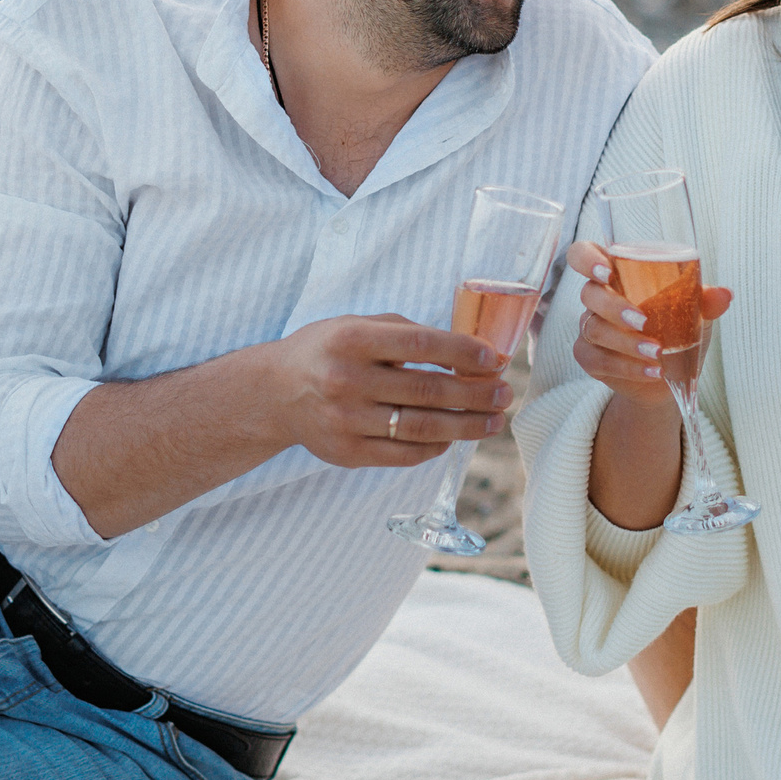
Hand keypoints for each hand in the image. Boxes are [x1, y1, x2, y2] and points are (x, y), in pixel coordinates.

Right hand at [266, 314, 510, 470]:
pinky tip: (454, 437)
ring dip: (466, 425)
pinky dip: (435, 446)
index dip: (464, 353)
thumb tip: (467, 350)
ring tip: (493, 420)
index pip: (421, 345)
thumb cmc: (327, 350)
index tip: (496, 360)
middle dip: (475, 394)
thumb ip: (406, 333)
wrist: (275, 393)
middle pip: (427, 390)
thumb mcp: (358, 325)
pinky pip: (403, 454)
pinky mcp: (347, 453)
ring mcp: (346, 421)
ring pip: (421, 427)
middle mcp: (347, 380)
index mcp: (352, 340)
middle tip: (505, 393)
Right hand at [563, 239, 733, 406]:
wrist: (668, 375)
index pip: (583, 254)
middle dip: (614, 307)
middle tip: (643, 321)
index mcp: (617, 274)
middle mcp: (597, 298)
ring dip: (626, 342)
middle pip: (589, 294)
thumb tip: (724, 295)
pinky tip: (652, 372)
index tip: (606, 272)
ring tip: (657, 352)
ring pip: (593, 329)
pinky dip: (627, 367)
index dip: (586, 259)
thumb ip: (705, 300)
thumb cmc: (677, 328)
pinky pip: (598, 360)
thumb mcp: (694, 312)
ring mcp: (590, 328)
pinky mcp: (590, 358)